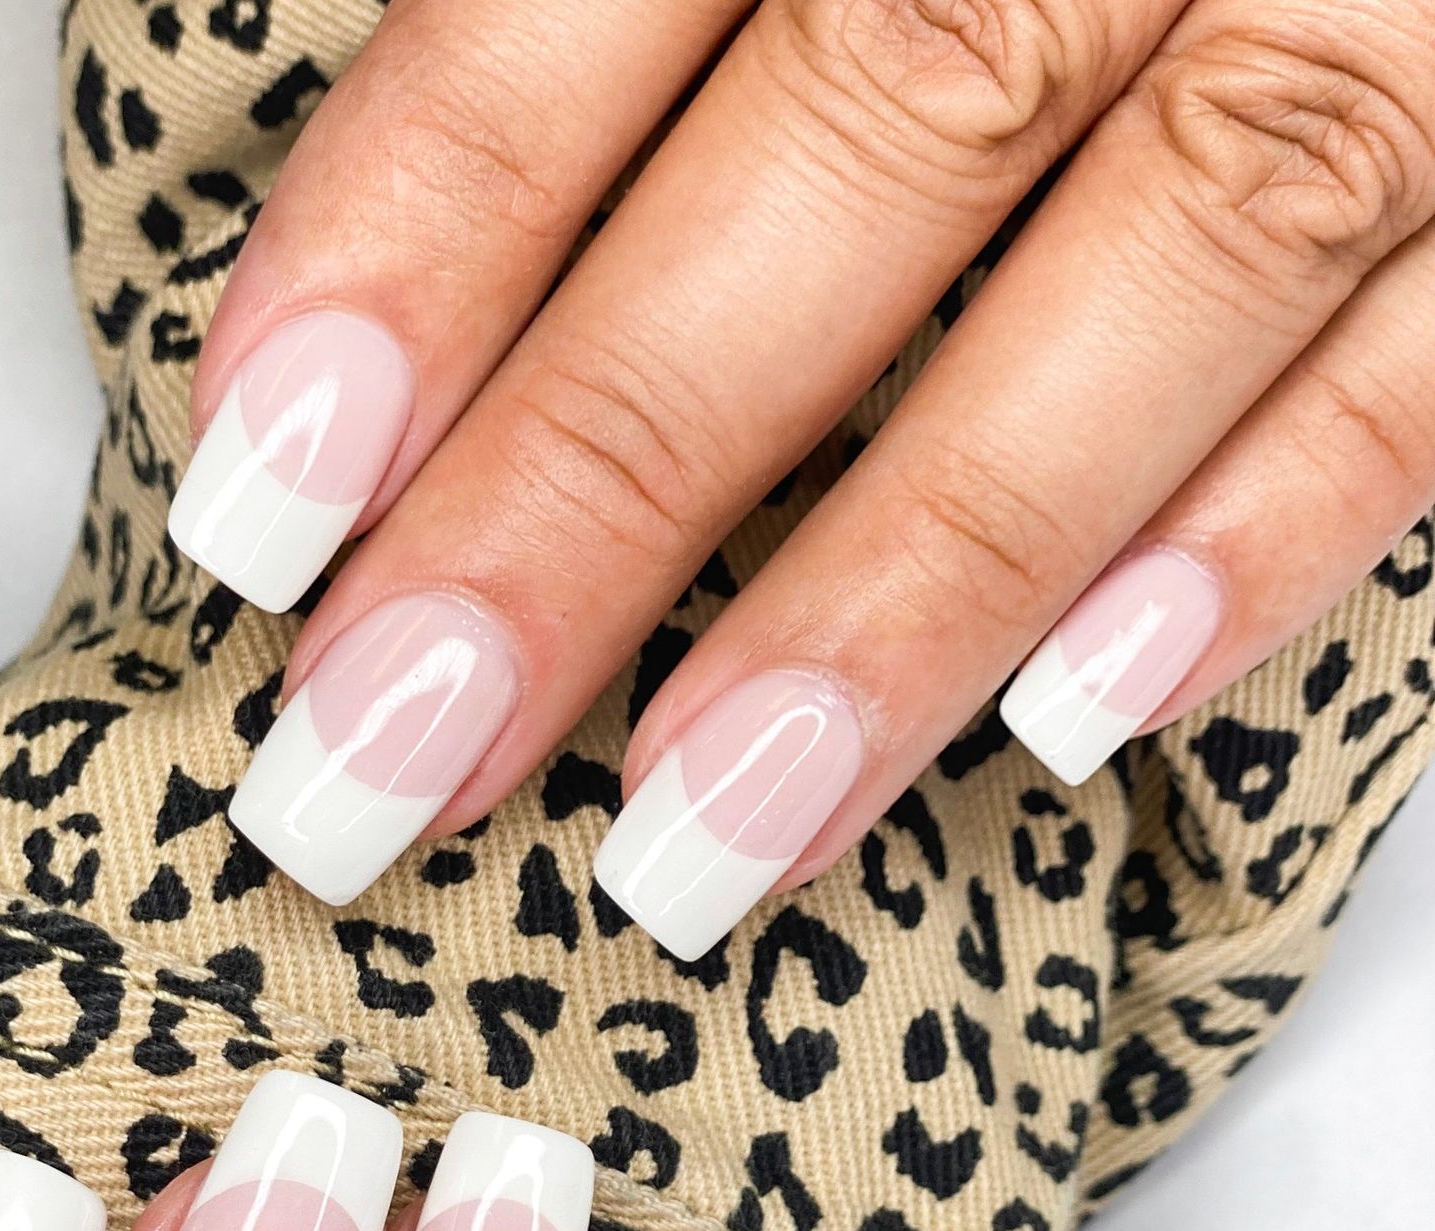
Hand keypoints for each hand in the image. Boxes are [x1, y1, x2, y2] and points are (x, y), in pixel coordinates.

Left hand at [169, 0, 1434, 956]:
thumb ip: (625, 9)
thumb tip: (403, 266)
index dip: (425, 235)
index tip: (262, 499)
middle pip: (856, 139)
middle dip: (595, 483)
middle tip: (383, 754)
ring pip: (1163, 256)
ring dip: (900, 585)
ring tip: (686, 839)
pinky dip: (1276, 526)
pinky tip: (1080, 724)